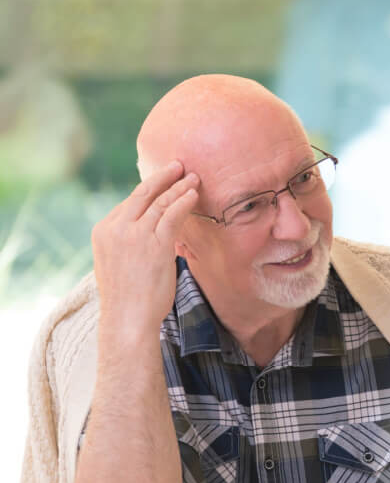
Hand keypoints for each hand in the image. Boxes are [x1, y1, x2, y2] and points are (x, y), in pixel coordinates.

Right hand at [91, 161, 198, 343]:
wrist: (127, 317)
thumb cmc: (128, 296)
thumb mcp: (120, 261)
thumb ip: (130, 242)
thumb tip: (150, 231)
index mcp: (104, 231)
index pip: (129, 202)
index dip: (149, 188)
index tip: (163, 178)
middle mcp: (116, 228)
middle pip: (142, 194)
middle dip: (162, 177)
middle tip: (178, 165)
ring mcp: (135, 235)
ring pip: (160, 202)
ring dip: (179, 187)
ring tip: (193, 177)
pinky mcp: (154, 244)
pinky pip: (172, 215)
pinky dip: (183, 201)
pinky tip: (193, 194)